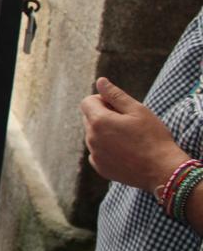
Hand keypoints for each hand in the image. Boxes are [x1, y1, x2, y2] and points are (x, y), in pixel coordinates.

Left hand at [80, 77, 188, 193]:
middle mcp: (91, 138)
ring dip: (105, 132)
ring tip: (129, 138)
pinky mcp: (100, 167)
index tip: (119, 107)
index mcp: (98, 121)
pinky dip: (107, 148)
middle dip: (104, 115)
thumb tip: (100, 81)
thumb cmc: (153, 137)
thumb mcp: (137, 110)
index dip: (102, 100)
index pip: (87, 102)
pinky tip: (126, 151)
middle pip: (89, 118)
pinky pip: (97, 152)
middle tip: (127, 122)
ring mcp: (94, 154)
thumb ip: (115, 95)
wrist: (163, 170)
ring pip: (93, 136)